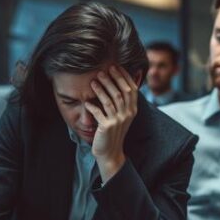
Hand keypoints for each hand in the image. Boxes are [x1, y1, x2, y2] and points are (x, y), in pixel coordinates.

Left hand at [85, 65, 138, 181]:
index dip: (124, 76)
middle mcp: (127, 114)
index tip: (116, 66)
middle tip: (103, 71)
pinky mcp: (106, 127)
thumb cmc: (114, 131)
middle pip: (121, 92)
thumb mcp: (122, 115)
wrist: (110, 152)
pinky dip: (92, 107)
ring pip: (110, 101)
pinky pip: (99, 114)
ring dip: (101, 89)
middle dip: (112, 80)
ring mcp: (117, 121)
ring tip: (94, 81)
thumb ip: (123, 101)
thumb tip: (120, 81)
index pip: (132, 89)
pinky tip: (86, 102)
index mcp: (132, 110)